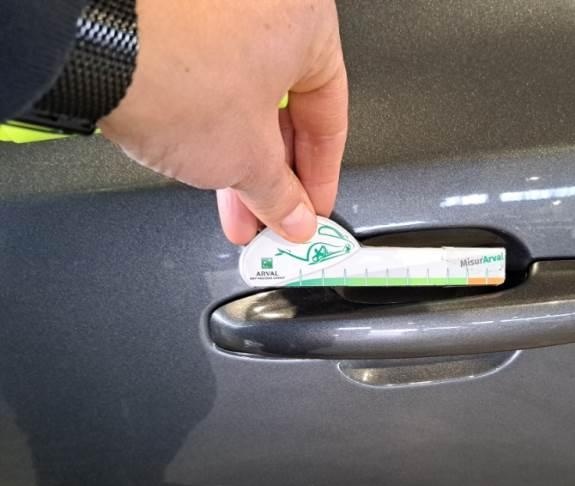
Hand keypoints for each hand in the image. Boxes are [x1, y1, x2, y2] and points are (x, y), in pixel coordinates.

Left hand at [99, 0, 347, 243]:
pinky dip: (213, 120)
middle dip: (273, 174)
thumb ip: (280, 194)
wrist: (86, 40)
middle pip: (285, 108)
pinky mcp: (174, 15)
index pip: (329, 117)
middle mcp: (268, 2)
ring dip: (241, 156)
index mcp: (308, 20)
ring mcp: (217, 6)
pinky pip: (211, 76)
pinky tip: (207, 158)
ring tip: (233, 201)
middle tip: (270, 214)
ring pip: (244, 95)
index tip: (309, 209)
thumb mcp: (247, 157)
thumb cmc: (172, 71)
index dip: (320, 177)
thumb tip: (292, 215)